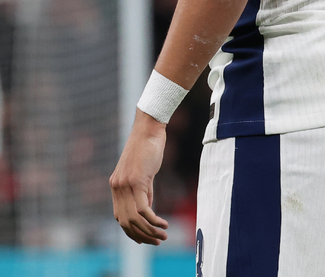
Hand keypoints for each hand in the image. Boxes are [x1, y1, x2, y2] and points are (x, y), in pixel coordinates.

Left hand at [110, 109, 168, 244]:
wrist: (149, 128)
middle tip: (157, 241)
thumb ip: (143, 191)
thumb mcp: (143, 172)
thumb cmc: (148, 147)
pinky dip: (153, 221)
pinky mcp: (136, 181)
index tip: (145, 238)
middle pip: (126, 222)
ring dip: (149, 231)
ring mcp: (125, 185)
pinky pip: (143, 209)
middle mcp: (117, 187)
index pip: (119, 217)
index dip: (131, 231)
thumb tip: (147, 208)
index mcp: (116, 185)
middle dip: (141, 236)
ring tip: (162, 236)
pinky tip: (163, 224)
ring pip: (134, 218)